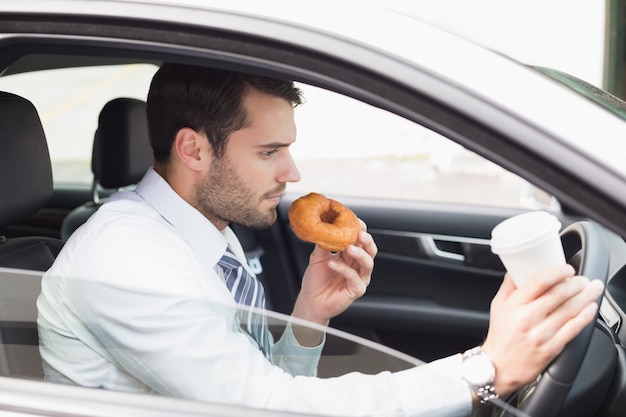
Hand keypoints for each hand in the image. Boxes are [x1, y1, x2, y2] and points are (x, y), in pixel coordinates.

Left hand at [290, 220, 376, 343]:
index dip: (360, 230)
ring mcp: (359, 278)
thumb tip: (323, 227)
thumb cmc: (316, 280)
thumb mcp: (317, 257)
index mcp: (350, 255)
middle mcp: (357, 265)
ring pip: (367, 263)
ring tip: (349, 248)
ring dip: (359, 254)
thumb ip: (323, 243)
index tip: (355, 221)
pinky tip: (332, 264)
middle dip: (366, 240)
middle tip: (359, 234)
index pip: (360, 240)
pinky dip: (343, 269)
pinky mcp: (356, 289)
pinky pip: (354, 278)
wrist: (311, 300)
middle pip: (370, 250)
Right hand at [481, 264, 604, 395]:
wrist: (500, 366)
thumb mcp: (497, 306)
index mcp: (515, 305)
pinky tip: (590, 308)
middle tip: (582, 279)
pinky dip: (585, 316)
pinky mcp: (552, 347)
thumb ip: (508, 286)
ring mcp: (542, 333)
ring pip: (570, 310)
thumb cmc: (500, 335)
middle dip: (577, 283)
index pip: (540, 281)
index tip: (566, 269)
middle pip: (560, 294)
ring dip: (586, 296)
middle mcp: (529, 318)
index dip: (558, 272)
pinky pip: (574, 328)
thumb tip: (517, 269)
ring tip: (592, 289)